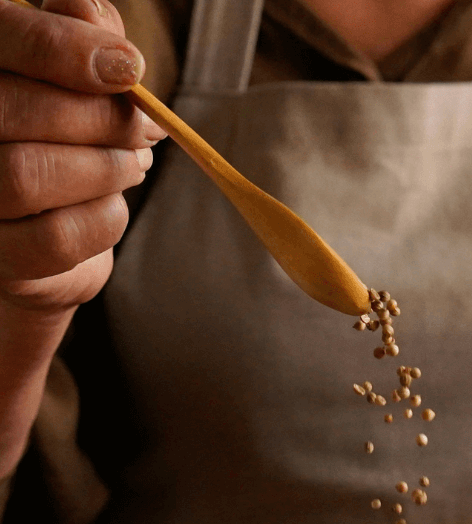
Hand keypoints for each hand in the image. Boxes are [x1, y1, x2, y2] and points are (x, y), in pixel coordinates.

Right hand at [0, 0, 165, 313]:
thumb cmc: (60, 139)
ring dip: (104, 169)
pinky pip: (54, 238)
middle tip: (144, 129)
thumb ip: (81, 29)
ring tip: (131, 164)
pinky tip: (114, 205)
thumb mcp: (75, 74)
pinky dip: (104, 219)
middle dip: (100, 119)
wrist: (44, 241)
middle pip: (15, 110)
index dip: (63, 47)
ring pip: (28, 175)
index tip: (129, 68)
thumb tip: (93, 15)